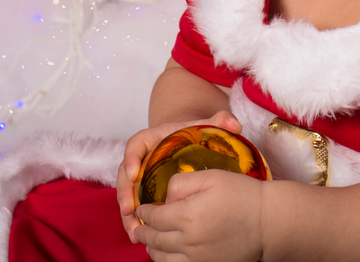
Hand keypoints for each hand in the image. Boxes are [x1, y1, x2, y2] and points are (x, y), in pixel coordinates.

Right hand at [116, 110, 242, 240]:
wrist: (192, 144)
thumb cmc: (198, 135)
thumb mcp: (208, 127)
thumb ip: (221, 121)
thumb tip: (233, 124)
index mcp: (154, 139)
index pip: (136, 144)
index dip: (131, 157)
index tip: (134, 173)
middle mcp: (143, 158)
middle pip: (126, 173)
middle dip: (125, 192)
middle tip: (129, 209)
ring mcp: (142, 177)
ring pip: (128, 194)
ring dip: (128, 213)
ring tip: (135, 231)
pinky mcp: (145, 193)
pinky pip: (135, 207)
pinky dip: (134, 221)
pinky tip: (139, 237)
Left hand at [134, 169, 264, 261]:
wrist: (268, 221)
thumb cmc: (242, 194)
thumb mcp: (211, 176)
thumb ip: (181, 182)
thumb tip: (164, 197)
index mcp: (188, 215)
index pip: (154, 217)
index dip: (144, 212)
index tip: (141, 208)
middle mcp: (189, 240)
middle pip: (154, 239)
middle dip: (143, 231)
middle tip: (138, 226)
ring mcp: (197, 258)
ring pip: (162, 258)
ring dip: (152, 248)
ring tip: (149, 241)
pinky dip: (166, 261)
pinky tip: (166, 254)